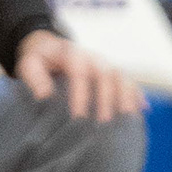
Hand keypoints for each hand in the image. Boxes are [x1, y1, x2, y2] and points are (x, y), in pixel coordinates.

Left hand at [16, 29, 146, 120]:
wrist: (48, 48)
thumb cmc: (39, 61)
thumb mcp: (29, 65)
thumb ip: (35, 78)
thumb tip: (44, 96)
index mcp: (71, 53)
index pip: (79, 71)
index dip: (80, 94)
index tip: (78, 117)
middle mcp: (92, 57)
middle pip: (105, 73)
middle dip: (106, 98)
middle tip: (104, 123)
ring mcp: (105, 64)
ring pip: (121, 76)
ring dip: (126, 96)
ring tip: (128, 119)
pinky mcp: (113, 73)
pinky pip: (128, 82)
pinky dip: (136, 95)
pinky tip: (142, 111)